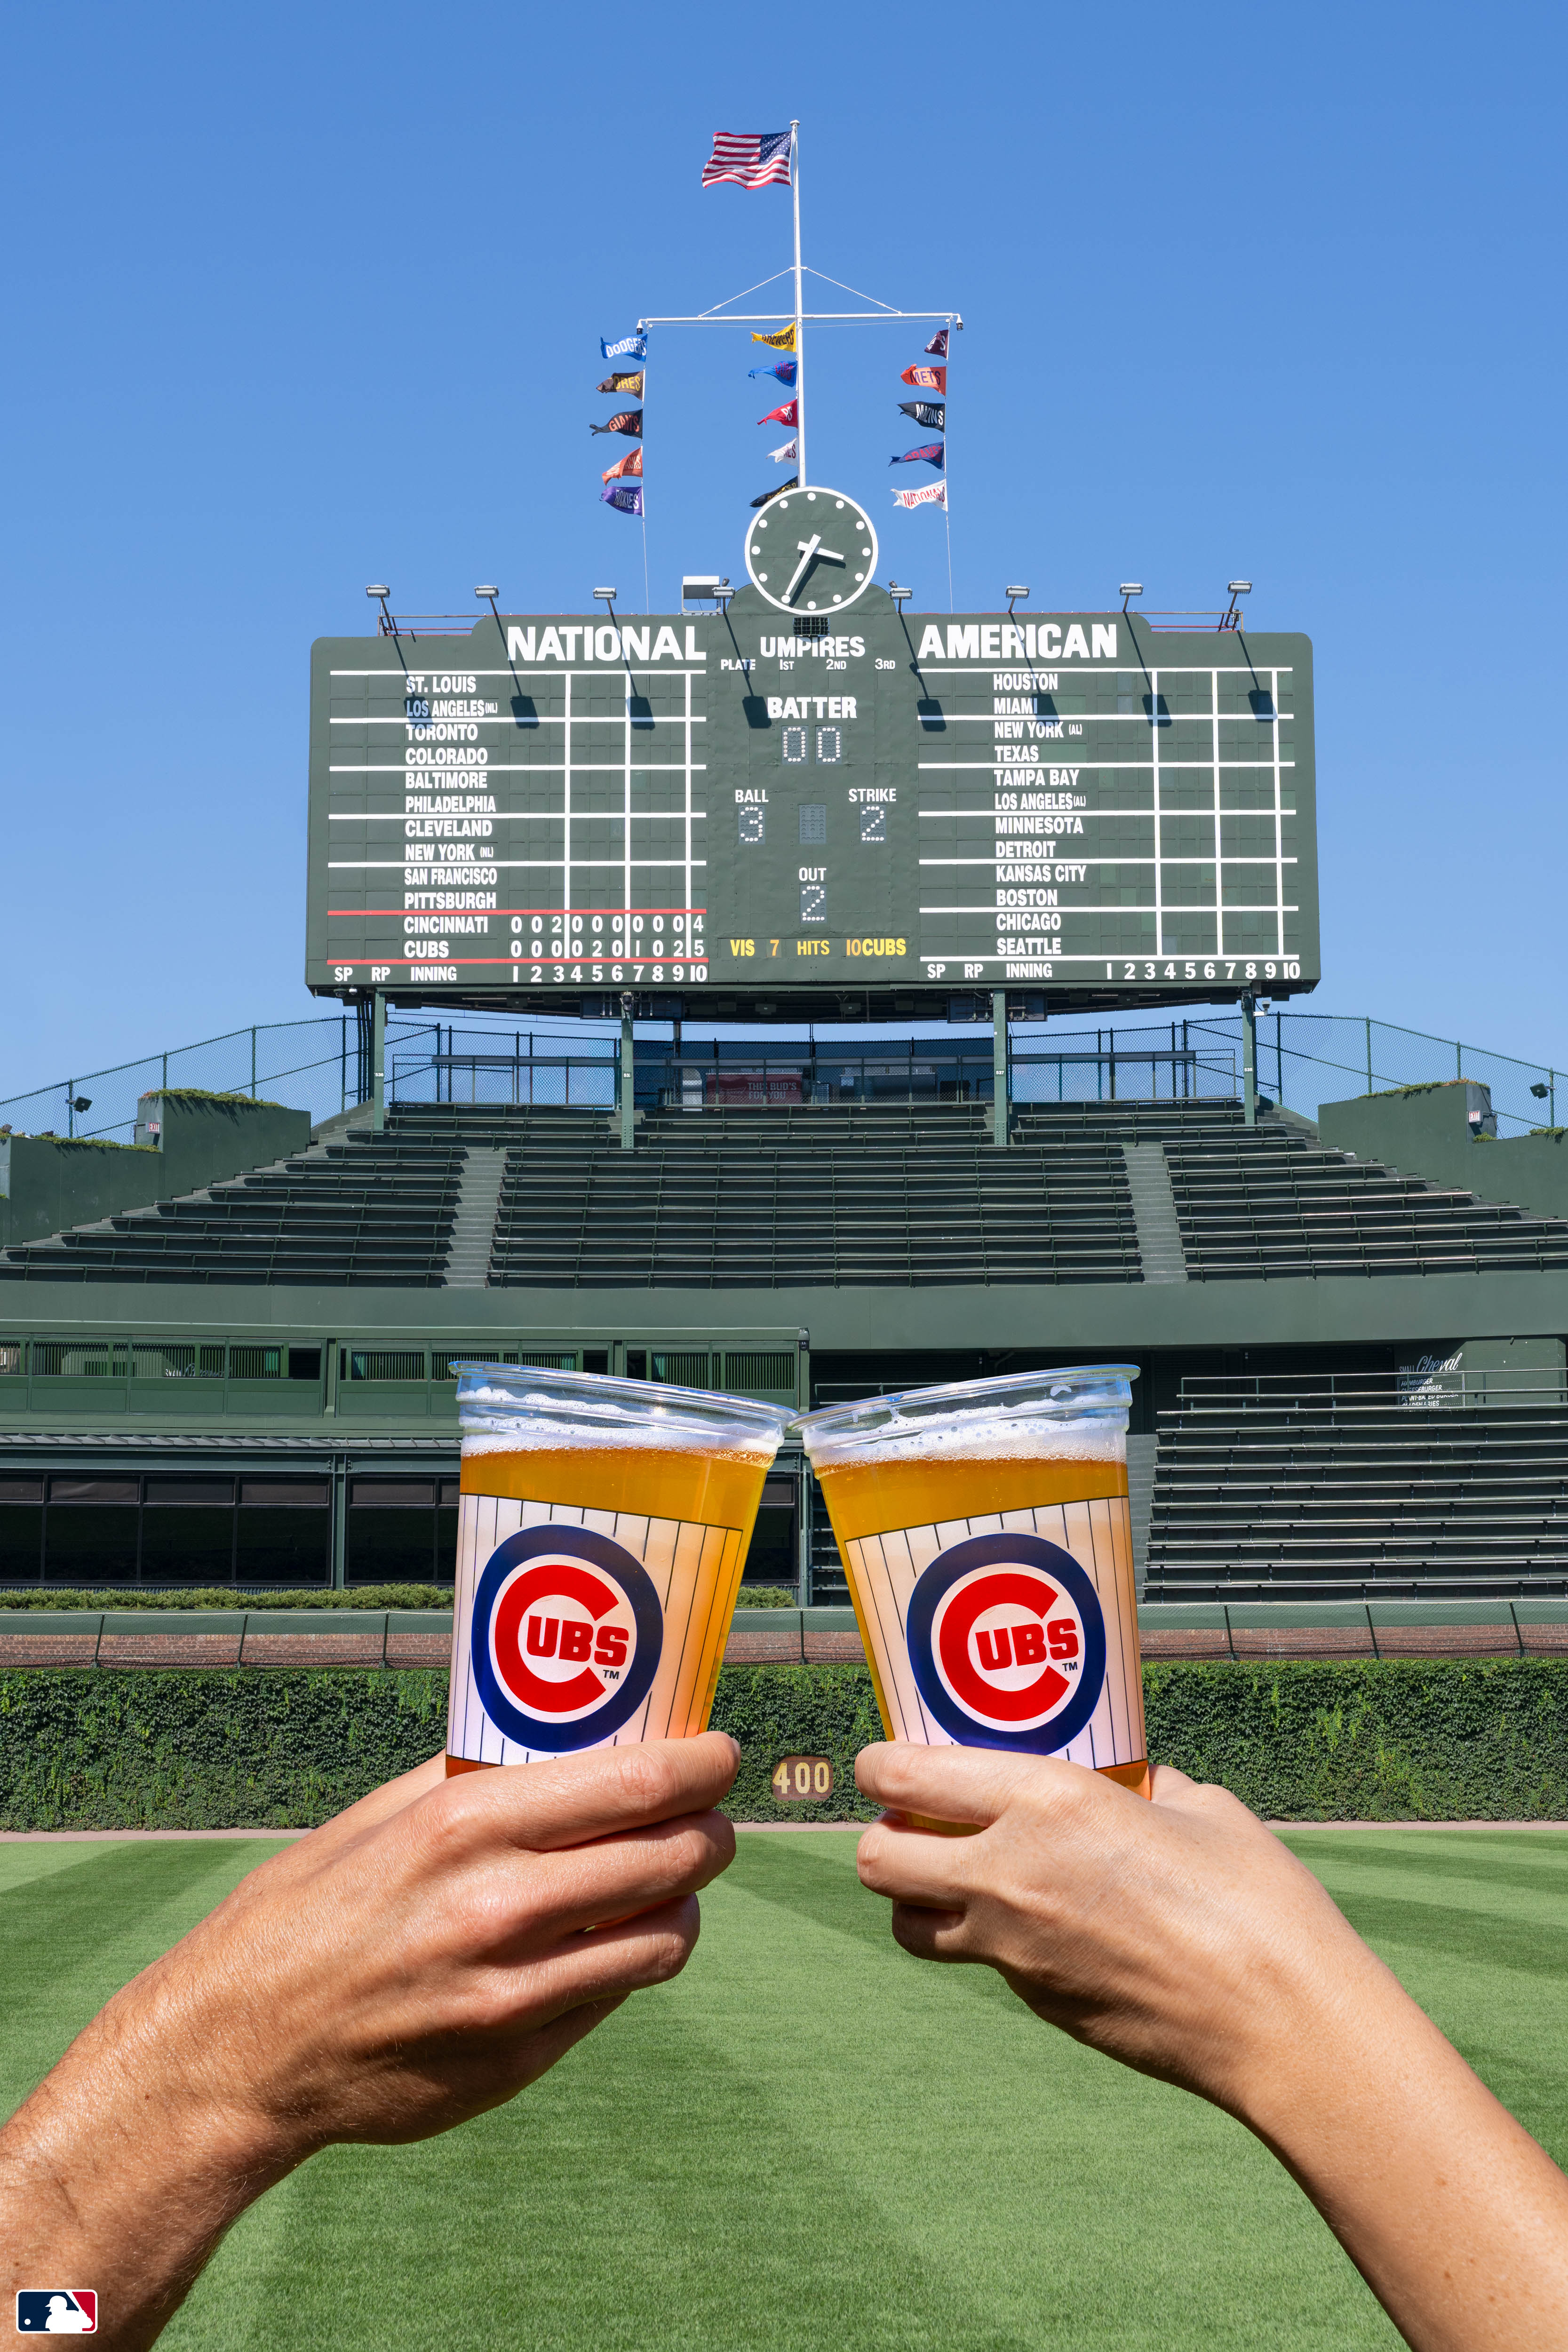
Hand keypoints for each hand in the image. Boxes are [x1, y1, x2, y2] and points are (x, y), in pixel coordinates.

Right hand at [0, 1734, 738, 2349]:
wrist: (240, 2049)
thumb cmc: (308, 1913)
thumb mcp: (380, 1817)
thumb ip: (476, 1781)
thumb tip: (573, 1742)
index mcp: (465, 1826)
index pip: (638, 1783)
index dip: (703, 1764)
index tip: (722, 1752)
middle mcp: (498, 1908)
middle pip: (671, 1855)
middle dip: (711, 1828)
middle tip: (712, 1816)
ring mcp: (512, 1995)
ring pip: (664, 1935)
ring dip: (686, 1901)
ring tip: (673, 1881)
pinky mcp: (516, 2061)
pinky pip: (615, 1997)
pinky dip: (633, 1960)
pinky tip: (615, 1939)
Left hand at [856, 1744, 1567, 2351]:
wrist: (1282, 2022)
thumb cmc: (1255, 1899)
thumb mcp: (1197, 1806)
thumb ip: (1142, 1787)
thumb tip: (1129, 1783)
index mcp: (1046, 1801)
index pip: (903, 1776)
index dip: (879, 1765)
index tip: (885, 1761)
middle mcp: (1008, 1873)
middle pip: (876, 1858)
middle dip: (884, 1836)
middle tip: (919, 1822)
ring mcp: (1015, 1951)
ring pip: (906, 1924)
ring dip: (917, 1898)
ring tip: (963, 1878)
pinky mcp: (1038, 2004)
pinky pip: (983, 1963)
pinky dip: (991, 1940)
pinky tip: (1050, 1927)